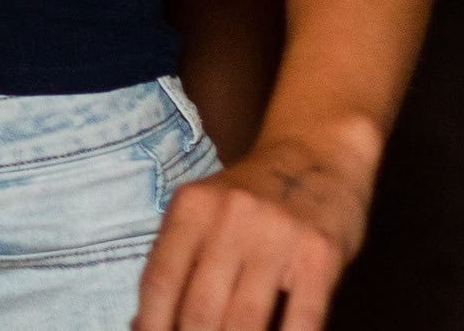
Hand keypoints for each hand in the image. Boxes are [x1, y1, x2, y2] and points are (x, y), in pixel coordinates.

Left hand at [134, 130, 372, 330]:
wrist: (318, 150)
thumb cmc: (253, 195)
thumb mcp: (205, 210)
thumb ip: (180, 259)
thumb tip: (142, 323)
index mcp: (191, 208)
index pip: (158, 282)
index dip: (151, 327)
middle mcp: (229, 219)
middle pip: (199, 309)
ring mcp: (277, 236)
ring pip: (245, 320)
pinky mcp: (320, 255)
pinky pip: (301, 319)